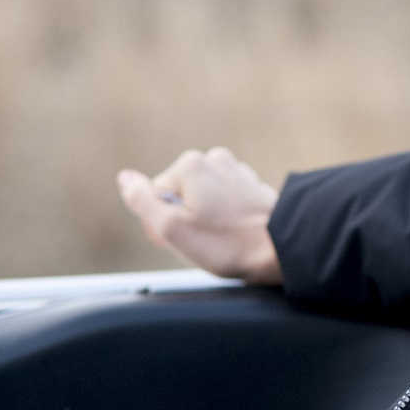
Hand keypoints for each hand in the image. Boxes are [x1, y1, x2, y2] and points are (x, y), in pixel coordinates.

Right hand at [116, 148, 282, 284]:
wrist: (284, 250)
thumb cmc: (228, 244)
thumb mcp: (171, 229)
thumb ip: (142, 201)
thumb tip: (125, 178)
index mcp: (191, 165)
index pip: (155, 197)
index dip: (161, 224)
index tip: (181, 240)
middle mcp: (215, 160)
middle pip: (180, 196)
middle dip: (184, 221)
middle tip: (204, 243)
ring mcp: (237, 171)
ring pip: (203, 201)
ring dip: (207, 221)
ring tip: (225, 239)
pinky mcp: (254, 187)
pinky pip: (226, 205)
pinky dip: (228, 220)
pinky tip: (239, 234)